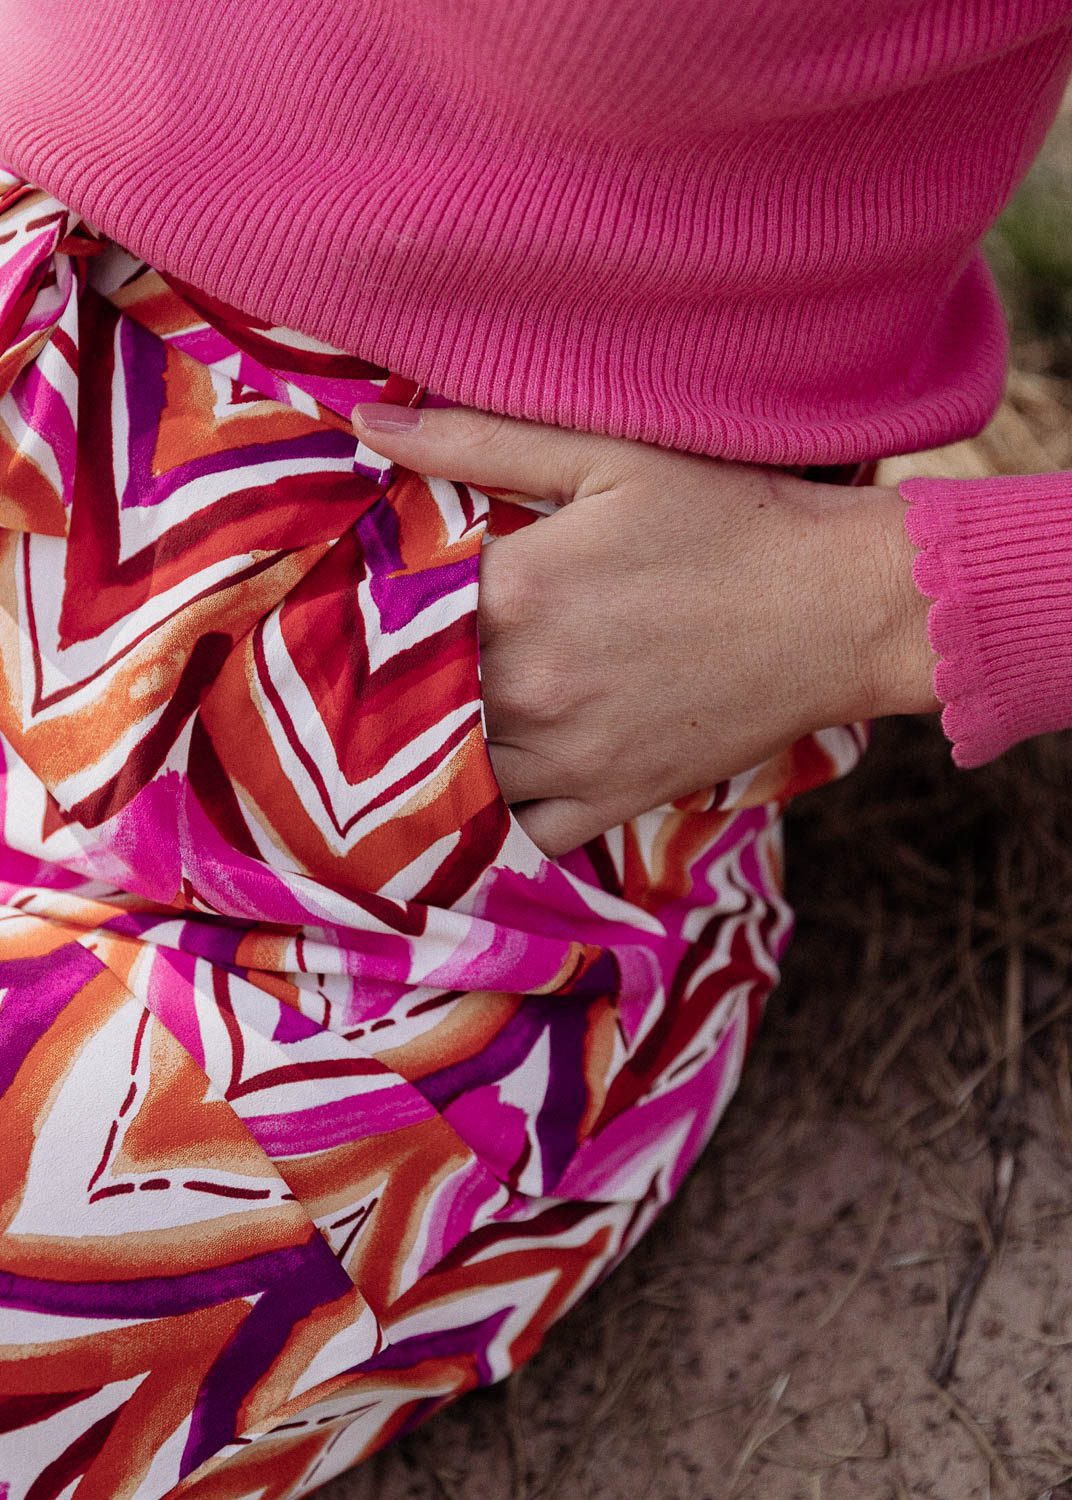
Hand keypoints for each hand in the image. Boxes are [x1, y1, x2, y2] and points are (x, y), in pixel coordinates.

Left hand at [352, 404, 937, 855]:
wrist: (842, 606)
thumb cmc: (730, 519)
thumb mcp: (606, 455)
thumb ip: (476, 439)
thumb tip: (363, 425)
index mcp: (514, 592)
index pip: (391, 616)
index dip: (369, 612)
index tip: (357, 608)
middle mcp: (529, 686)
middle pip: (413, 704)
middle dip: (393, 687)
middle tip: (379, 674)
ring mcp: (571, 755)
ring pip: (455, 776)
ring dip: (437, 754)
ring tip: (428, 727)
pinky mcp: (616, 800)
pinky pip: (523, 835)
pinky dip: (500, 817)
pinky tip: (497, 782)